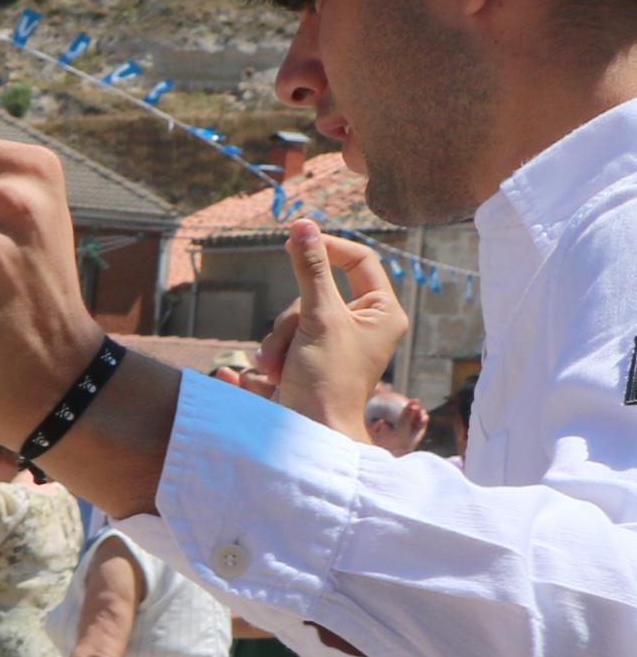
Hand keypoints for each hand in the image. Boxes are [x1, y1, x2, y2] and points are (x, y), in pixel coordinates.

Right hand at [256, 224, 411, 441]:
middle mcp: (364, 324)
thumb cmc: (327, 379)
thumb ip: (309, 269)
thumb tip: (302, 225)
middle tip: (292, 341)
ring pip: (295, 315)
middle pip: (316, 291)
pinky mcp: (312, 358)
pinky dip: (274, 353)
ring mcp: (336, 342)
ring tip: (279, 367)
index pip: (359, 260)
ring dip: (278, 339)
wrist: (310, 431)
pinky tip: (273, 375)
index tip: (295, 242)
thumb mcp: (318, 318)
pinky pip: (285, 337)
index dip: (327, 249)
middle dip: (292, 317)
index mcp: (383, 312)